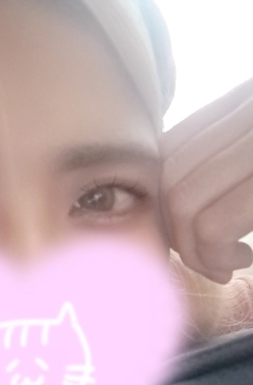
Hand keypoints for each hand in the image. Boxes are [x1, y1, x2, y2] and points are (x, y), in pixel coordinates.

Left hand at [160, 78, 252, 283]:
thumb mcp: (248, 157)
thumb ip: (217, 160)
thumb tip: (169, 201)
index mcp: (240, 103)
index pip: (168, 150)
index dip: (159, 198)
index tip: (179, 230)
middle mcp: (246, 113)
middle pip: (166, 177)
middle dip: (171, 230)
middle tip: (200, 257)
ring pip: (181, 203)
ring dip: (193, 250)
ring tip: (221, 262)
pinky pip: (212, 227)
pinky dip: (214, 257)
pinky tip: (241, 259)